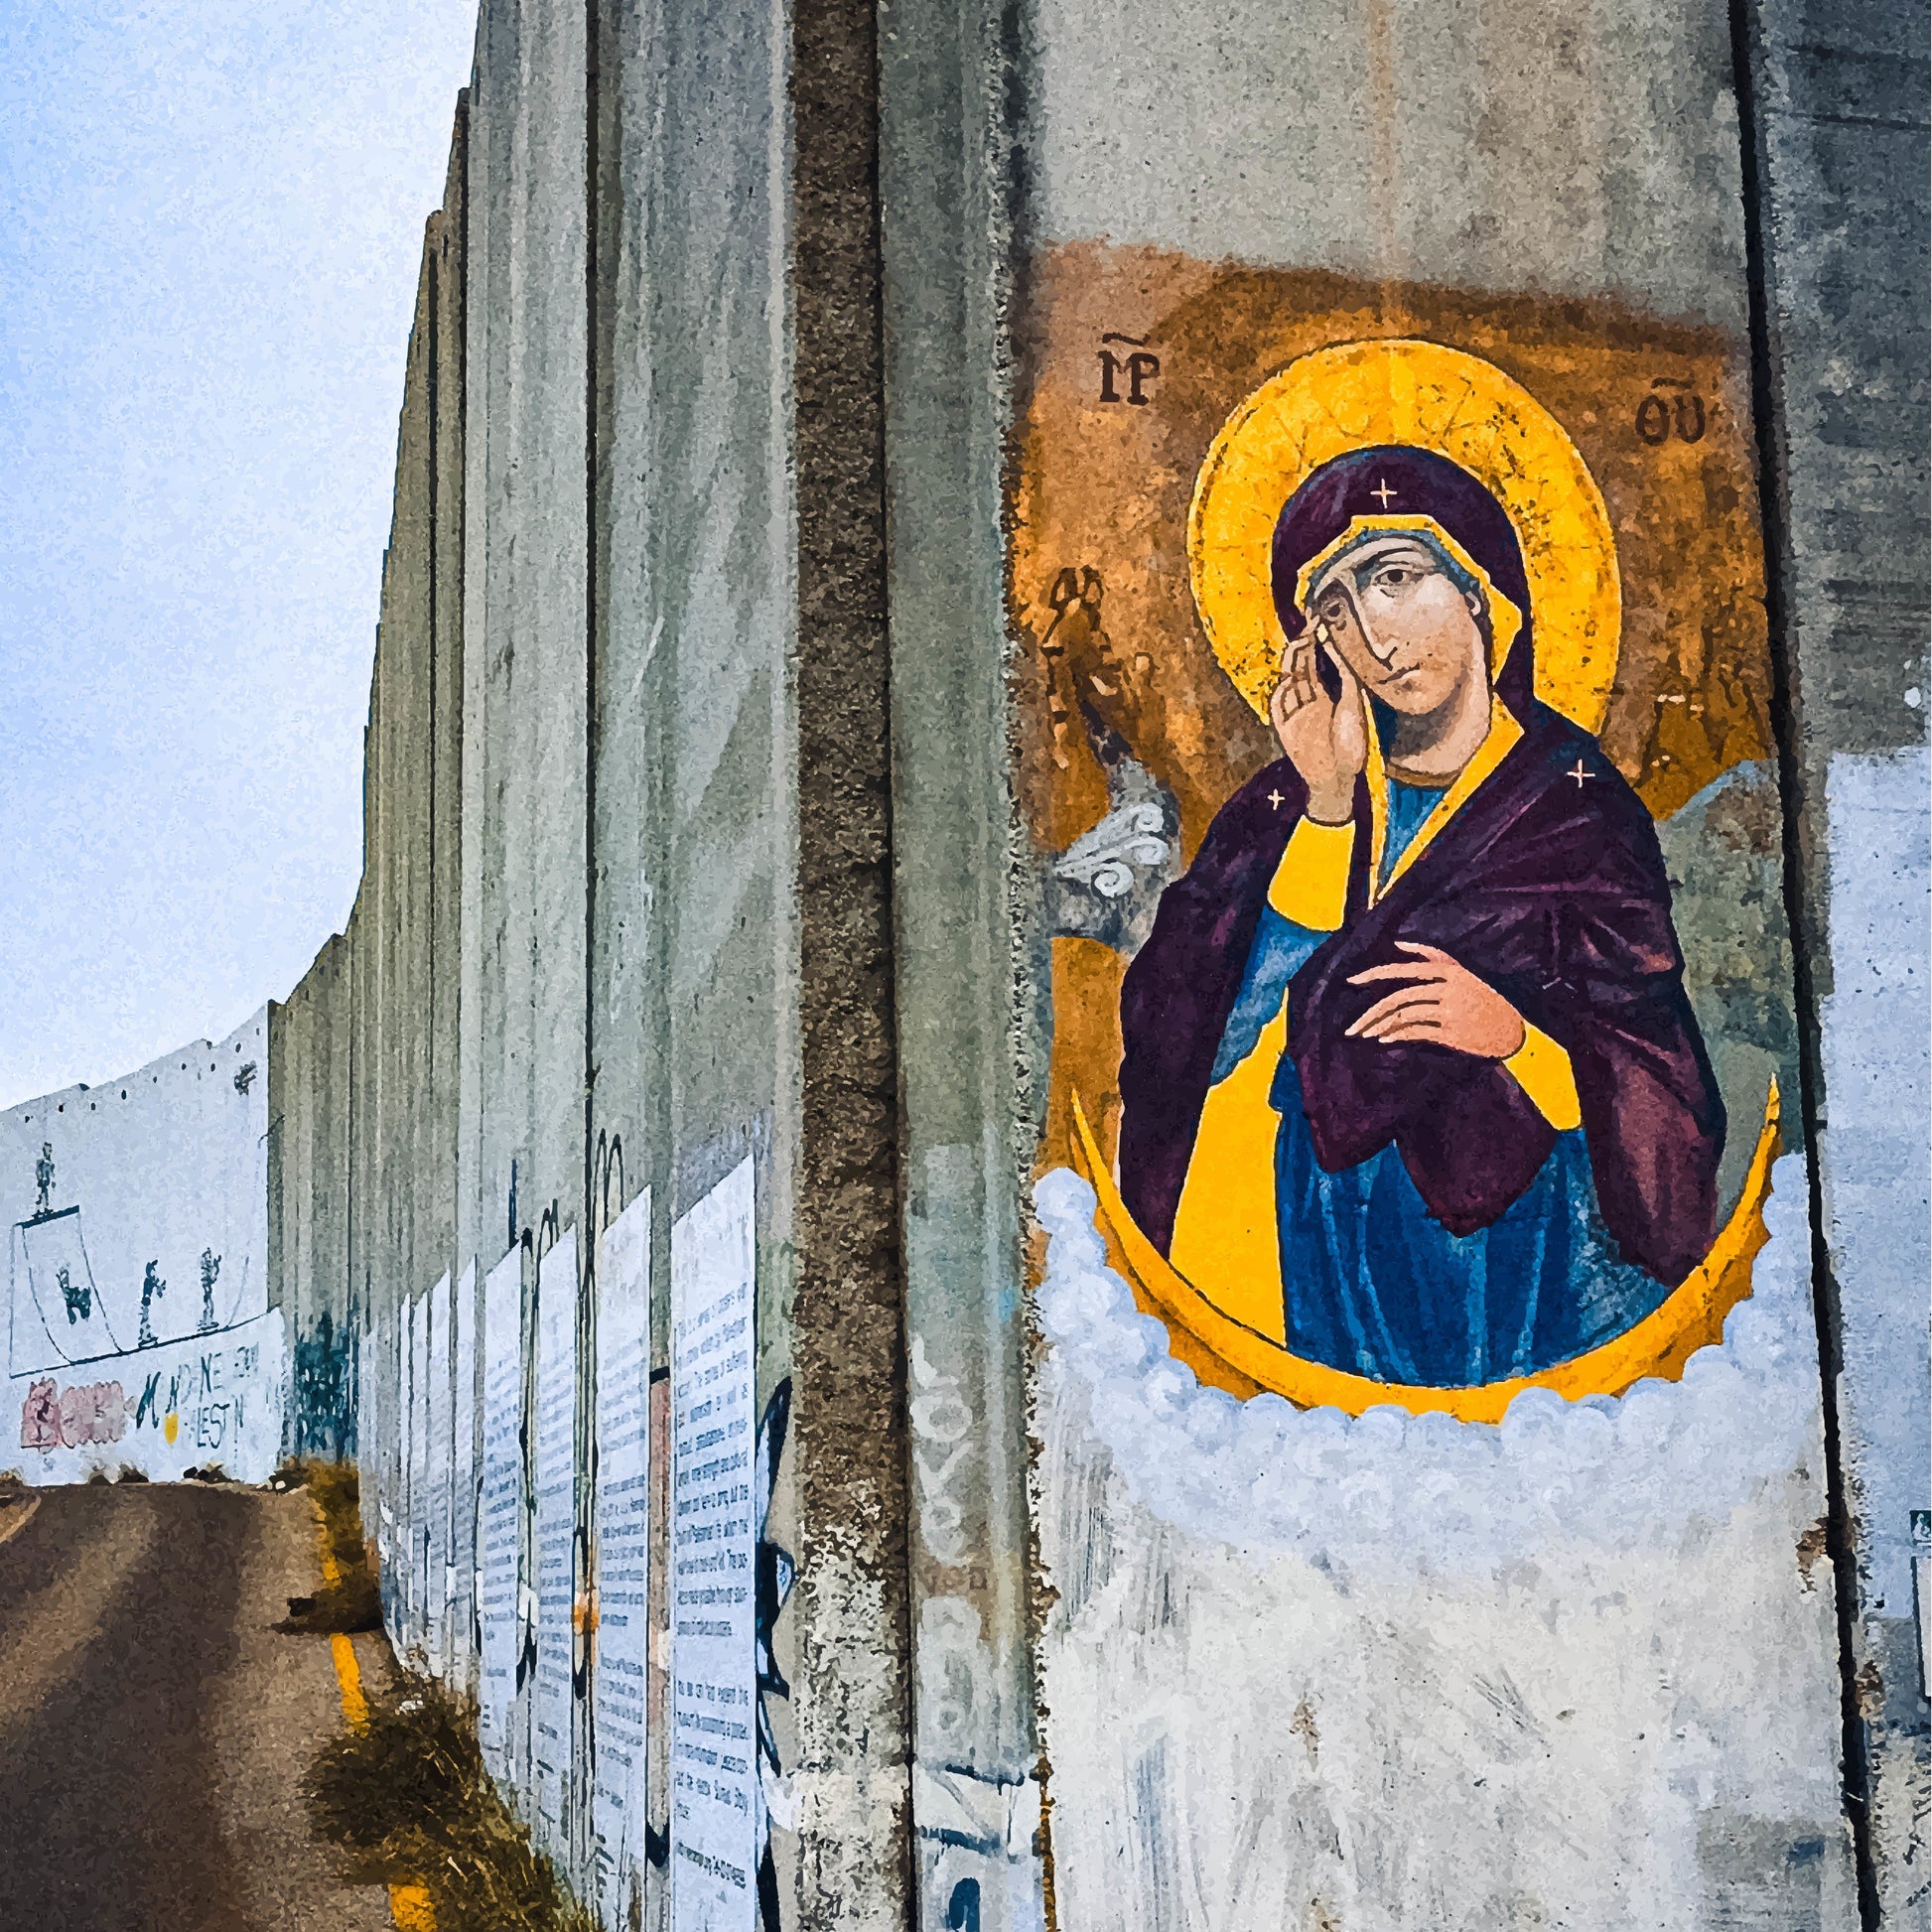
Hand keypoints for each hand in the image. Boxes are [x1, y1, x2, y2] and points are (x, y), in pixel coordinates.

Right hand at [1269, 627, 1365, 822]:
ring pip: (1289, 680)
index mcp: (1324, 693)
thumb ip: (1345, 677)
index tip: (1316, 620)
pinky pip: (1279, 705)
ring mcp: (1294, 711)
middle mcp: (1307, 699)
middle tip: (1308, 627)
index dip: (1313, 640)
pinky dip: (1283, 691)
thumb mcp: (1354, 704)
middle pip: (1299, 666)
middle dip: (1302, 646)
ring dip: (1294, 661)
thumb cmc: (1350, 744)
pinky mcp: (1284, 726)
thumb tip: (1337, 647)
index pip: (1314, 660)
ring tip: (1302, 643)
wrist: (1338, 777)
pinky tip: (1291, 678)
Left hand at [1345, 942, 1526, 1057]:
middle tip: (1351, 1026)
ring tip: (1365, 1034)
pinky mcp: (1452, 1033)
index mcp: (1449, 971)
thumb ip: (1433, 955)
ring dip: (1380, 1027)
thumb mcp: (1463, 971)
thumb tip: (1398, 943)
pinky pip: (1416, 1033)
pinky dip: (1397, 1036)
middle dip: (1370, 1013)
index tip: (1351, 981)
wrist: (1512, 1027)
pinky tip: (1385, 1039)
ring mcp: (1450, 1011)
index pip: (1405, 969)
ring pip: (1404, 1017)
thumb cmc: (1484, 996)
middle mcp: (1448, 989)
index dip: (1375, 974)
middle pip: (1399, 998)